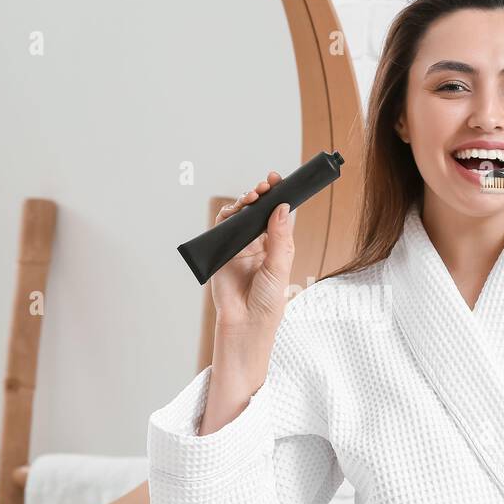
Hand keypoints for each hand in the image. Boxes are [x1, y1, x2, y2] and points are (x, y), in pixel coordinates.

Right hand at [208, 171, 294, 336]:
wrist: (245, 323)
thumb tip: (281, 207)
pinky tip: (236, 209)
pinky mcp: (222, 251)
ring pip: (240, 215)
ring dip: (245, 201)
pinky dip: (227, 213)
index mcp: (276, 246)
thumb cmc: (267, 301)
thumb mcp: (279, 266)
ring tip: (252, 196)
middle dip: (261, 194)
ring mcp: (239, 246)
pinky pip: (222, 227)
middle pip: (258, 211)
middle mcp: (257, 244)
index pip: (276, 215)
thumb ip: (279, 237)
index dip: (277, 196)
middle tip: (264, 186)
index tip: (278, 180)